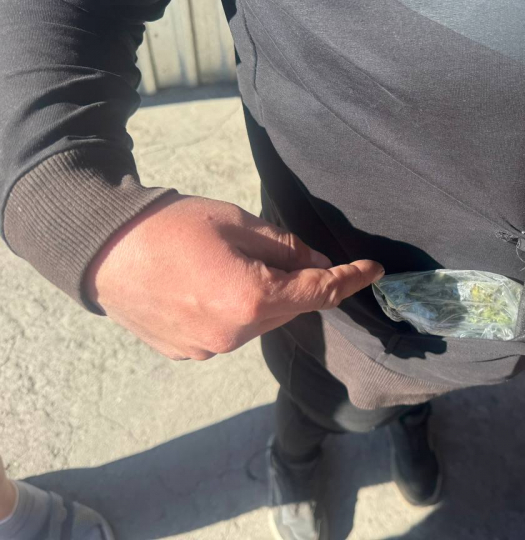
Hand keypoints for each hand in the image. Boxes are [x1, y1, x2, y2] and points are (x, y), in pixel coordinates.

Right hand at [86, 194, 382, 360]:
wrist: (101, 248)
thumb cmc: (171, 225)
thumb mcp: (238, 222)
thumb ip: (286, 246)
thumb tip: (318, 261)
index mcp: (253, 300)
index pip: (319, 292)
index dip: (350, 279)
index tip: (373, 270)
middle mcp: (236, 335)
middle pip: (288, 309)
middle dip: (295, 282)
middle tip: (276, 251)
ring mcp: (210, 349)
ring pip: (259, 322)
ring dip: (261, 298)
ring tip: (227, 265)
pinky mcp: (187, 352)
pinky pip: (228, 332)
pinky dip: (233, 311)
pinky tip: (206, 286)